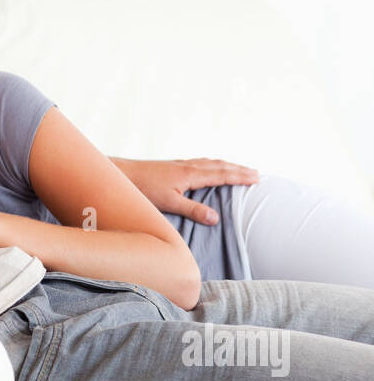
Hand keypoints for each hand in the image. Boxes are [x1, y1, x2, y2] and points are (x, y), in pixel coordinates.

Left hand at [118, 157, 259, 225]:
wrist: (123, 173)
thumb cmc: (144, 188)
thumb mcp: (170, 203)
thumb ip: (193, 210)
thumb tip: (215, 218)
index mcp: (191, 174)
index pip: (222, 174)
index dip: (240, 176)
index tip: (257, 178)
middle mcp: (188, 166)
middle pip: (220, 165)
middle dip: (239, 169)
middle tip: (256, 173)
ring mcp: (181, 164)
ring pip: (210, 162)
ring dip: (227, 166)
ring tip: (239, 169)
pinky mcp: (174, 166)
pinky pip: (201, 163)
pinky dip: (213, 165)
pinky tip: (210, 168)